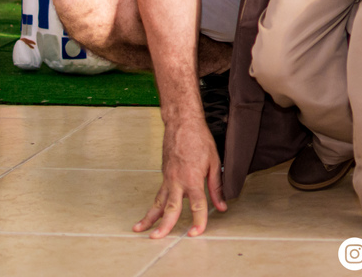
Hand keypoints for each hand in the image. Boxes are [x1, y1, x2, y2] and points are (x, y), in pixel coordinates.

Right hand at [134, 117, 225, 238]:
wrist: (182, 123)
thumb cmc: (200, 140)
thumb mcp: (214, 162)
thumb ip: (216, 186)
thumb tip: (222, 206)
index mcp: (193, 179)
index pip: (197, 205)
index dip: (198, 221)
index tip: (196, 233)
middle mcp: (178, 181)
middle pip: (171, 208)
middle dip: (164, 225)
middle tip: (157, 238)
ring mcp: (168, 178)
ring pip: (158, 202)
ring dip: (149, 217)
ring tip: (139, 230)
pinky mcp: (164, 175)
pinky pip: (158, 194)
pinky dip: (153, 206)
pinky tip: (149, 215)